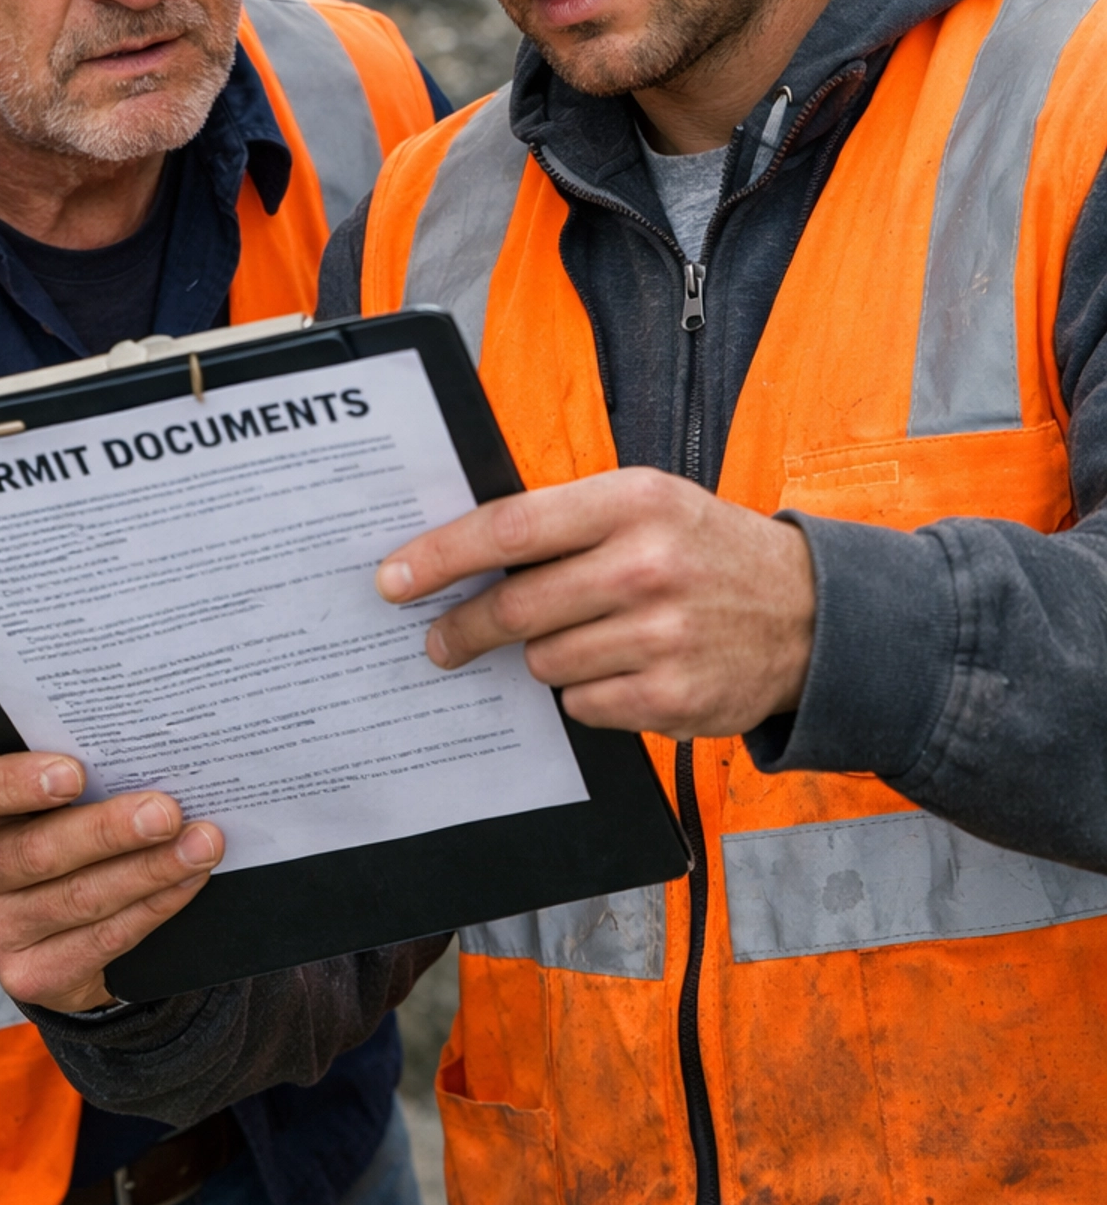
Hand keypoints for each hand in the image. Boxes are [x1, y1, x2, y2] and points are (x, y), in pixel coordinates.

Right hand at [0, 754, 222, 1012]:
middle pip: (38, 852)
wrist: (48, 913)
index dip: (17, 783)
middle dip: (110, 831)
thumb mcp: (42, 791)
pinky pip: (101, 942)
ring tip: (201, 843)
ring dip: (149, 870)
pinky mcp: (27, 977)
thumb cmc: (53, 819)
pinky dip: (153, 907)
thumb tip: (149, 751)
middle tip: (168, 812)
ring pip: (79, 899)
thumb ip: (73, 770)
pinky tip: (188, 881)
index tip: (75, 774)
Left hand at [376, 467, 814, 739]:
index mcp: (632, 501)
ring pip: (545, 662)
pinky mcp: (673, 699)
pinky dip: (586, 691)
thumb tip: (460, 554)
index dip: (439, 557)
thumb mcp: (646, 502)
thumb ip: (564, 521)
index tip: (394, 578)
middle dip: (463, 629)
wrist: (810, 614)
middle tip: (440, 641)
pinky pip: (583, 704)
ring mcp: (662, 637)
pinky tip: (619, 668)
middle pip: (515, 608)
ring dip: (543, 656)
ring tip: (580, 638)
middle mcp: (647, 566)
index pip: (509, 530)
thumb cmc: (704, 549)